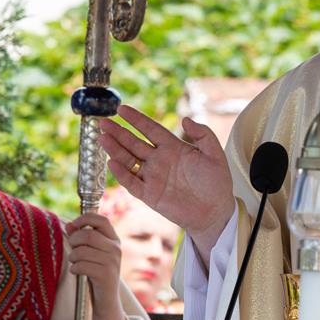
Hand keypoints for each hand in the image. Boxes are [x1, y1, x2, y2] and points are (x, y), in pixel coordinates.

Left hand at [66, 213, 126, 319]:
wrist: (107, 299)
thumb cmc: (96, 273)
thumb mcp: (91, 253)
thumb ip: (81, 238)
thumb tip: (69, 225)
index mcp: (114, 239)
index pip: (101, 219)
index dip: (85, 218)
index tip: (74, 225)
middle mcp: (116, 248)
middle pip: (88, 234)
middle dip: (74, 241)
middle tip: (72, 249)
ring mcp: (112, 261)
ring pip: (82, 250)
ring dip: (73, 257)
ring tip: (75, 262)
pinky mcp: (106, 275)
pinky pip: (82, 265)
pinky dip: (74, 268)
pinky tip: (77, 271)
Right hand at [99, 105, 234, 238]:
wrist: (215, 211)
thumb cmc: (217, 183)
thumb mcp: (215, 154)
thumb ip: (203, 134)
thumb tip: (185, 118)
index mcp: (173, 148)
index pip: (151, 129)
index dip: (136, 119)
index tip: (122, 108)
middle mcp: (160, 160)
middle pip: (134, 143)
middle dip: (118, 132)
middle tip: (103, 121)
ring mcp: (153, 177)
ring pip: (129, 160)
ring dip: (115, 149)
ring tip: (102, 137)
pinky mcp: (150, 195)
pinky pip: (132, 182)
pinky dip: (122, 173)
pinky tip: (112, 162)